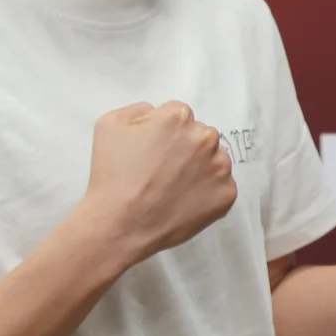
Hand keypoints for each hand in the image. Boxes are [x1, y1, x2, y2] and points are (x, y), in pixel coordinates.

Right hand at [80, 101, 237, 263]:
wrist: (122, 225)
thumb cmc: (112, 175)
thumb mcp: (108, 125)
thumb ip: (138, 110)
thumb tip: (156, 113)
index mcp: (178, 116)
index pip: (178, 116)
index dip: (163, 134)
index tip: (152, 152)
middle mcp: (205, 137)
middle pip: (199, 137)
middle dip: (184, 149)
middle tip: (162, 171)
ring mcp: (220, 167)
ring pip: (214, 161)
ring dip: (200, 169)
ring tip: (172, 188)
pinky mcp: (227, 194)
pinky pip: (221, 187)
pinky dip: (207, 193)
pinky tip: (183, 202)